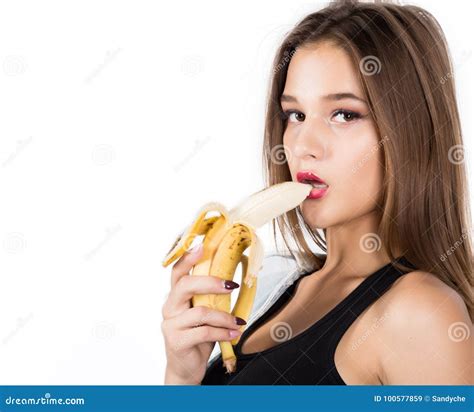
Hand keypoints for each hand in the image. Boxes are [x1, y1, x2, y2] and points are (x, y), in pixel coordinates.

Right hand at [161, 244, 243, 383]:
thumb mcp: (205, 312)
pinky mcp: (177, 341)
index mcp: (176, 296)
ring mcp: (171, 325)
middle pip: (185, 285)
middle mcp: (170, 307)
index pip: (177, 272)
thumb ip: (211, 297)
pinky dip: (223, 332)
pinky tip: (233, 334)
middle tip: (231, 285)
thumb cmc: (198, 336)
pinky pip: (204, 332)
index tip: (202, 246)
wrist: (187, 368)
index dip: (188, 258)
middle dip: (210, 282)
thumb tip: (233, 278)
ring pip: (200, 312)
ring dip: (224, 316)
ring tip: (238, 322)